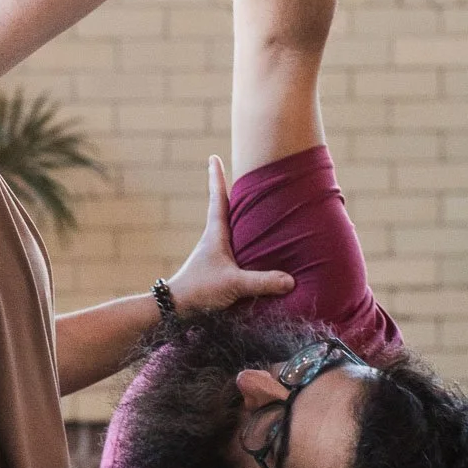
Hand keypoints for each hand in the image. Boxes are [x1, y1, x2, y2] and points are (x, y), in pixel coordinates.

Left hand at [163, 157, 293, 316]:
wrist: (176, 309)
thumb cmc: (200, 291)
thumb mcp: (233, 284)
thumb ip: (262, 282)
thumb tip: (291, 280)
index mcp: (215, 234)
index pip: (217, 199)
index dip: (217, 178)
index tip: (213, 158)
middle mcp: (213, 240)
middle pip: (224, 209)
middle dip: (232, 193)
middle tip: (242, 176)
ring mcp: (213, 254)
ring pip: (229, 230)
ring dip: (239, 218)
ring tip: (254, 208)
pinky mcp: (216, 269)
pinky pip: (233, 249)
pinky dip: (244, 243)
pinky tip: (255, 249)